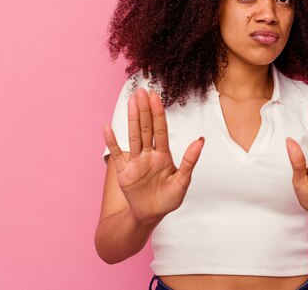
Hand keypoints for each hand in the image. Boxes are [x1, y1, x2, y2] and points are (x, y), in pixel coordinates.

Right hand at [103, 88, 203, 224]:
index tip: (156, 96)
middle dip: (145, 110)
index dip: (159, 113)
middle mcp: (149, 154)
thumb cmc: (168, 199)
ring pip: (133, 136)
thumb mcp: (182, 182)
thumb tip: (201, 140)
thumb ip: (190, 161)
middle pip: (146, 128)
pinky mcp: (124, 171)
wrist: (150, 216)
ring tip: (131, 100)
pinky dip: (112, 141)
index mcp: (164, 155)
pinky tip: (107, 127)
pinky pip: (116, 154)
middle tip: (142, 91)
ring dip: (132, 118)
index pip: (161, 130)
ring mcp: (135, 161)